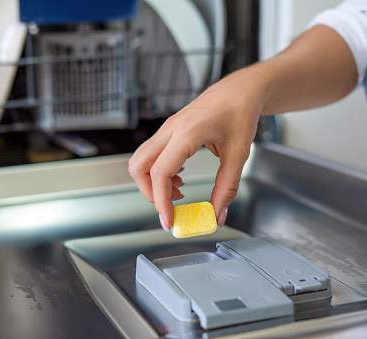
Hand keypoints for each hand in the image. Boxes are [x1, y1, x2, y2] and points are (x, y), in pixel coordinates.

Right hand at [128, 67, 265, 229]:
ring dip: (152, 182)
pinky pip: (151, 154)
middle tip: (169, 207)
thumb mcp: (238, 154)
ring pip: (141, 160)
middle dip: (148, 192)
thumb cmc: (240, 114)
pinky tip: (179, 178)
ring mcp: (167, 129)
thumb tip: (217, 213)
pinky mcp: (168, 131)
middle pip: (139, 166)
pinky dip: (158, 172)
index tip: (169, 220)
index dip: (161, 201)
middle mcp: (171, 130)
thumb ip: (227, 187)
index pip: (161, 172)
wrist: (240, 90)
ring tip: (178, 191)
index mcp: (187, 133)